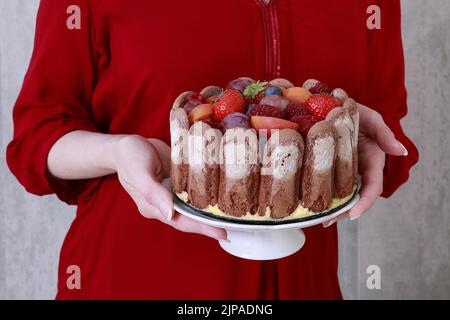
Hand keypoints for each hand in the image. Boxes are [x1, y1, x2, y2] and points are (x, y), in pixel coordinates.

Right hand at [113, 135, 226, 239]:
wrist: (126, 143)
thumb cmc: (129, 157)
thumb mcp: (139, 171)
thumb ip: (152, 192)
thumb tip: (169, 214)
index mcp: (155, 207)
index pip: (181, 222)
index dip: (202, 228)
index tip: (223, 233)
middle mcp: (166, 203)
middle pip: (191, 217)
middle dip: (212, 223)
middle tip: (237, 225)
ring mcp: (174, 193)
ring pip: (195, 205)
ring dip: (212, 210)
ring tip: (235, 212)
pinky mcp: (180, 180)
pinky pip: (195, 189)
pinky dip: (207, 192)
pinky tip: (223, 191)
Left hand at [323, 103, 407, 226]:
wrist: (332, 104)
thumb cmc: (354, 111)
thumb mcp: (371, 118)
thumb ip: (384, 134)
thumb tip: (401, 151)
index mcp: (371, 161)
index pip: (372, 187)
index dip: (365, 202)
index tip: (353, 215)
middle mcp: (356, 169)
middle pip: (352, 196)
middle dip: (342, 211)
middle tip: (326, 221)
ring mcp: (340, 168)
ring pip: (336, 192)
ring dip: (327, 206)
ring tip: (313, 217)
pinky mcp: (325, 165)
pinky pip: (321, 180)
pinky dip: (315, 190)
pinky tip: (303, 199)